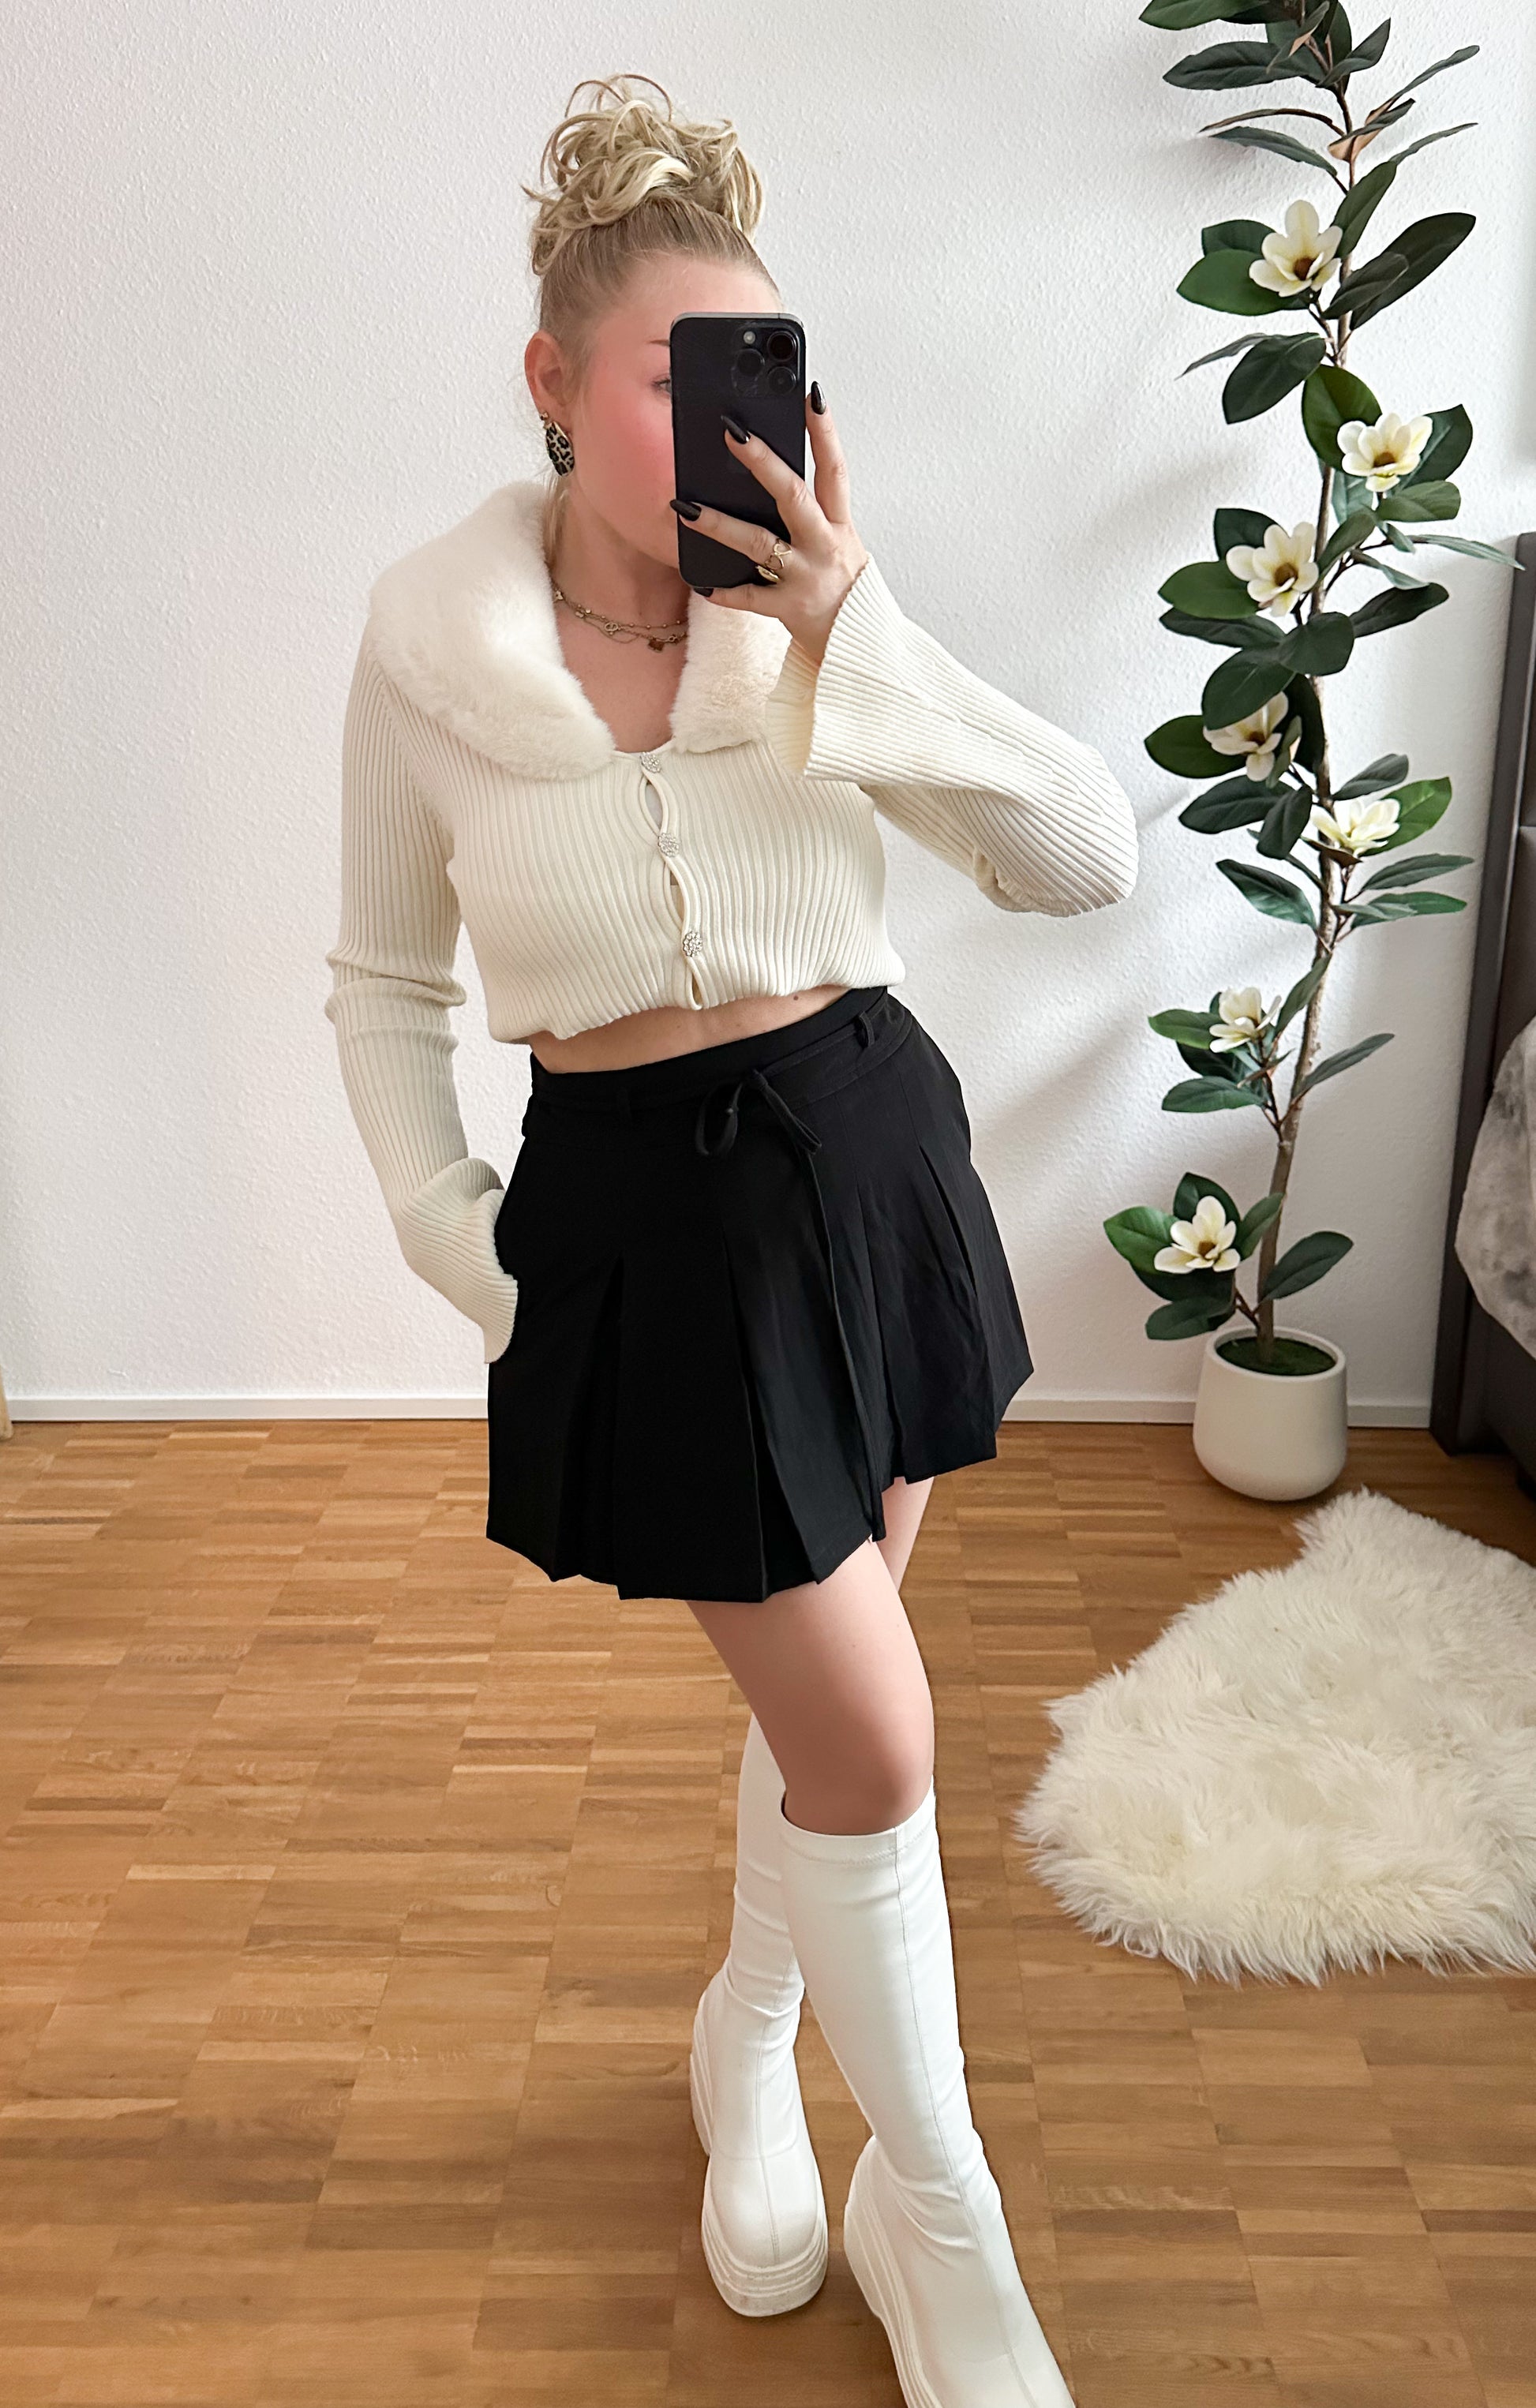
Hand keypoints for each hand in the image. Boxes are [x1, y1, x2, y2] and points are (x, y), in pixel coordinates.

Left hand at [671, 389, 869, 665]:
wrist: (861, 646)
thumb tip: (769, 477)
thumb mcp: (839, 543)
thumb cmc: (842, 588)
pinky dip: (725, 592)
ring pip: (760, 543)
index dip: (825, 432)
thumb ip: (812, 514)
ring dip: (720, 524)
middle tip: (730, 433)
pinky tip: (701, 582)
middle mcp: (825, 545)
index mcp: (839, 524)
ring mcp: (807, 576)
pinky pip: (750, 598)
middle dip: (763, 462)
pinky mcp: (790, 608)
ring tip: (685, 506)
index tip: (811, 395)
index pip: (835, 469)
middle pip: (794, 495)